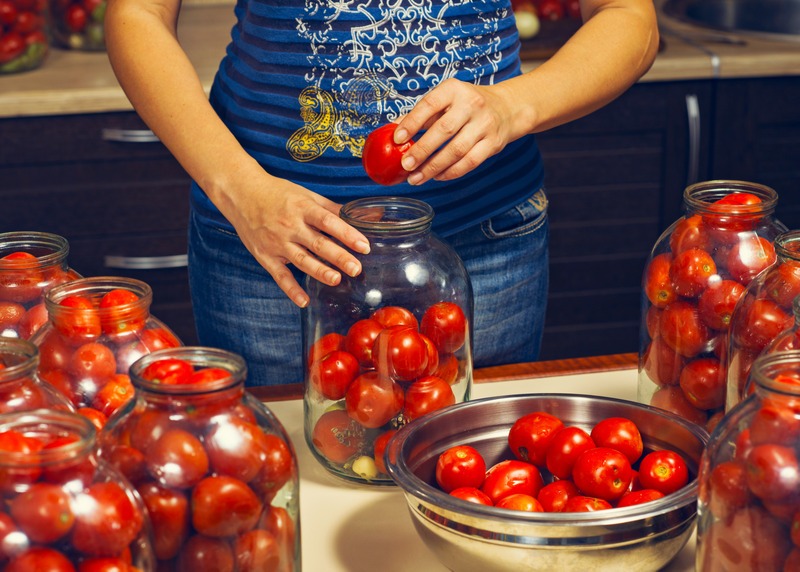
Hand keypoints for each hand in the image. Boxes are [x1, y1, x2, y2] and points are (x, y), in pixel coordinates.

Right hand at [218, 171, 369, 307]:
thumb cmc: (277, 194)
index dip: (347, 234)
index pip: (328, 222)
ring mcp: (277, 242)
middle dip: (339, 257)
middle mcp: (290, 226)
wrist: (241, 194)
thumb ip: (332, 209)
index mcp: (303, 208)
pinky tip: (304, 301)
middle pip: (318, 243)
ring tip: (336, 280)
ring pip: (302, 260)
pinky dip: (291, 290)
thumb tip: (362, 216)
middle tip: (356, 268)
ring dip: (319, 271)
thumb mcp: (305, 195)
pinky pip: (280, 275)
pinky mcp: (265, 256)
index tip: (364, 246)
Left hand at [393, 78, 522, 184]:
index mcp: (454, 89)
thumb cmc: (467, 105)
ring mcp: (485, 124)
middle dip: (422, 150)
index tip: (397, 139)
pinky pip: (470, 162)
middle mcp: (472, 104)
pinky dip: (451, 172)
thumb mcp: (446, 100)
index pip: (430, 104)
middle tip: (406, 165)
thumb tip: (393, 129)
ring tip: (416, 178)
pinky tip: (437, 176)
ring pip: (457, 150)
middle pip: (444, 131)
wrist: (507, 108)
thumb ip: (421, 114)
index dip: (412, 122)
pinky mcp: (493, 143)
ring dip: (433, 167)